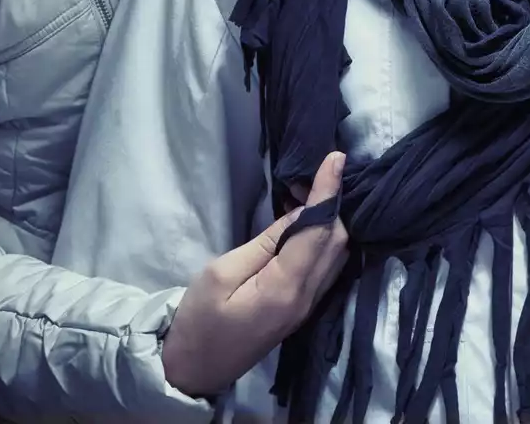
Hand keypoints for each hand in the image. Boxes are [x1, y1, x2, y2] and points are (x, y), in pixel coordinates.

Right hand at [161, 151, 349, 397]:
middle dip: (331, 204)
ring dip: (329, 221)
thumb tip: (299, 214)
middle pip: (336, 242)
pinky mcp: (302, 309)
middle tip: (309, 176)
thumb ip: (266, 243)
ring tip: (306, 194)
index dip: (328, 193)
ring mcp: (308, 307)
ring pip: (336, 255)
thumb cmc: (198, 320)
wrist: (193, 370)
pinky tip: (304, 225)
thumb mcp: (221, 272)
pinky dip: (322, 240)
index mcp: (285, 289)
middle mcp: (307, 299)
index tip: (335, 158)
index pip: (318, 231)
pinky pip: (326, 267)